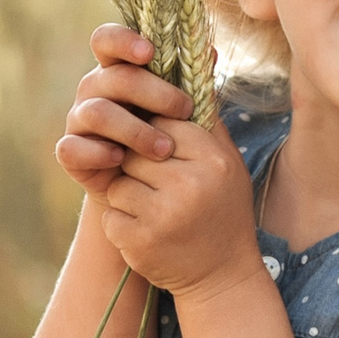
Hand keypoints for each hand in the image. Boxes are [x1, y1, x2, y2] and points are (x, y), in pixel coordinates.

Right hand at [55, 26, 194, 202]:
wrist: (141, 188)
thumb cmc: (162, 137)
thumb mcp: (179, 110)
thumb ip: (190, 83)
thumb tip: (209, 54)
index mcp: (116, 70)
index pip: (106, 40)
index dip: (123, 40)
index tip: (149, 52)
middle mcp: (93, 90)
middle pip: (113, 78)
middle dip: (153, 92)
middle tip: (185, 110)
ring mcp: (78, 120)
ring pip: (97, 113)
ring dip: (134, 130)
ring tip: (165, 149)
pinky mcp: (70, 151)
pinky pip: (73, 147)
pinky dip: (98, 153)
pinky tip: (121, 160)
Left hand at [102, 114, 266, 301]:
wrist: (221, 277)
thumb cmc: (222, 210)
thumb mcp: (227, 163)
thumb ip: (206, 119)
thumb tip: (197, 60)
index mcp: (211, 159)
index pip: (163, 123)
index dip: (156, 136)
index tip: (164, 154)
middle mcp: (189, 184)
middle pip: (135, 151)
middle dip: (139, 167)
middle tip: (158, 187)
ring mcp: (162, 214)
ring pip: (119, 183)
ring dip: (128, 196)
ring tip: (155, 211)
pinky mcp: (139, 241)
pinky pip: (111, 215)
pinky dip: (122, 223)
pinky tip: (147, 232)